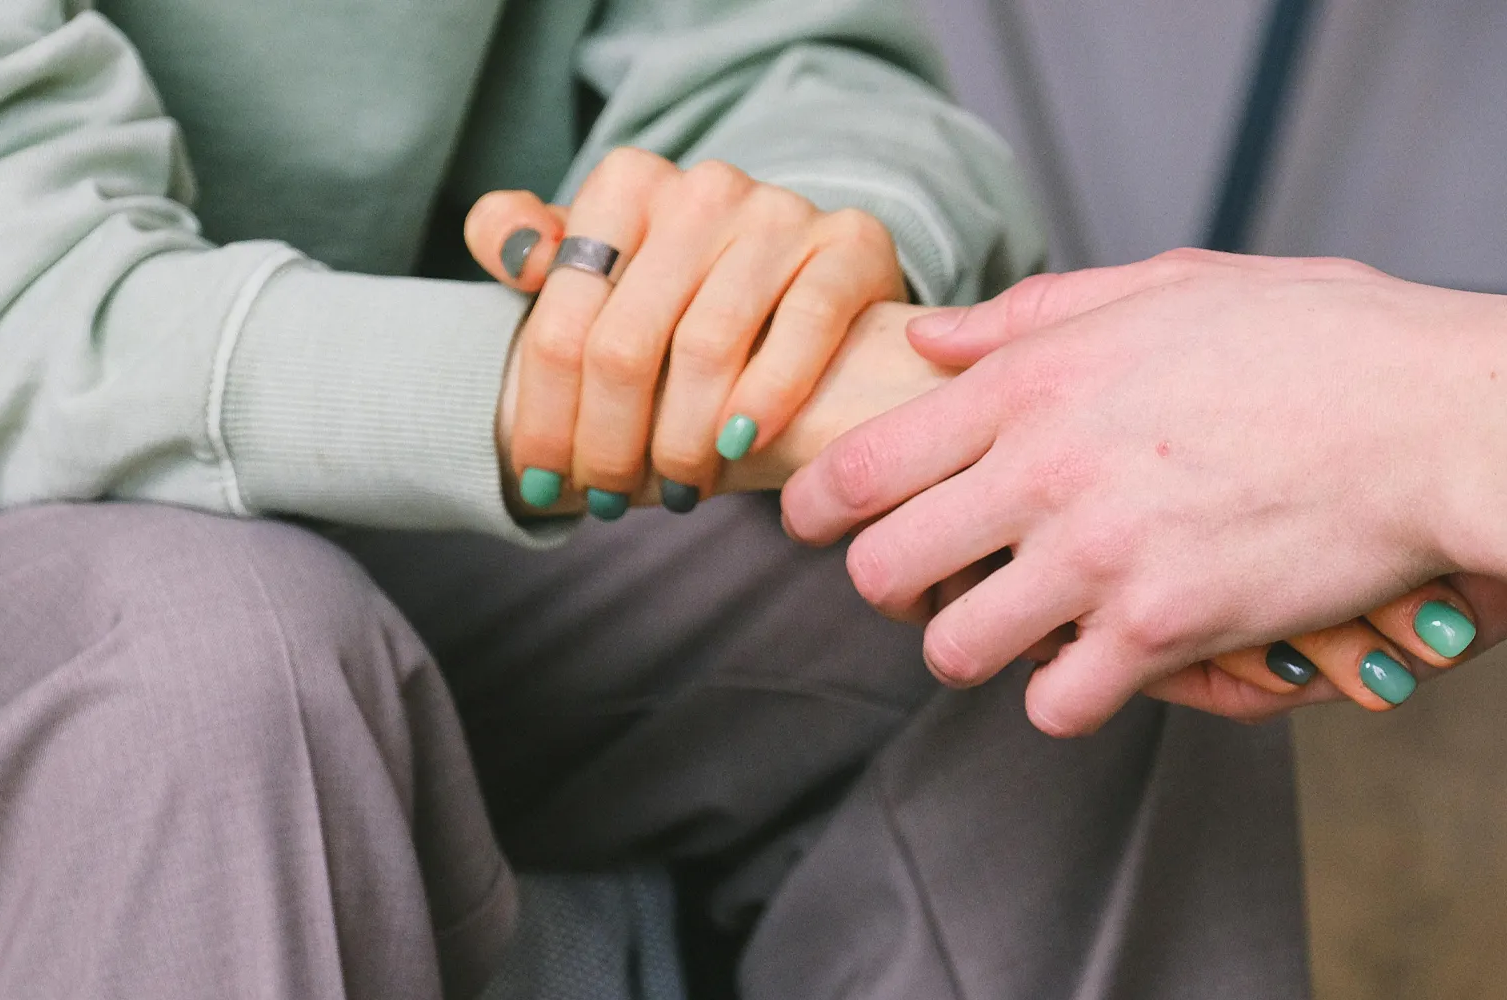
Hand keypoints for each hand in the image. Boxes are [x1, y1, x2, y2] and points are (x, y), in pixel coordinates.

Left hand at [467, 147, 905, 517]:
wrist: (806, 284)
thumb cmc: (678, 296)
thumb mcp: (596, 267)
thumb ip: (528, 245)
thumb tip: (510, 247)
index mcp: (625, 185)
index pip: (562, 322)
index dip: (544, 416)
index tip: (539, 482)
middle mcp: (702, 187)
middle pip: (625, 345)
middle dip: (608, 443)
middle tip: (608, 501)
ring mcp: (779, 212)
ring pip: (706, 348)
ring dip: (682, 442)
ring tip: (676, 490)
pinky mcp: (850, 242)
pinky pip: (804, 326)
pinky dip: (767, 398)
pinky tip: (739, 448)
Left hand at [778, 249, 1506, 734]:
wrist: (1439, 416)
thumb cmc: (1315, 341)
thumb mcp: (1167, 286)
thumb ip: (1033, 316)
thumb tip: (933, 339)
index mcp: (1031, 382)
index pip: (859, 463)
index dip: (810, 508)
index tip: (810, 525)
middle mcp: (1043, 470)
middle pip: (880, 569)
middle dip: (885, 587)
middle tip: (920, 584)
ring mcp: (1098, 556)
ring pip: (953, 649)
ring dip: (971, 648)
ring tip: (1010, 628)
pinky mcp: (1163, 629)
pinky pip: (1056, 703)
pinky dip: (1064, 695)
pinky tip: (1092, 664)